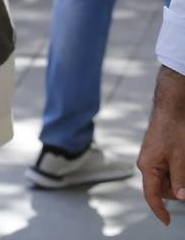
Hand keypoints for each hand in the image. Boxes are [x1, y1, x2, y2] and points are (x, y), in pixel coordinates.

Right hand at [140, 66, 184, 224]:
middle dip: (177, 190)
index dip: (159, 210)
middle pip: (162, 188)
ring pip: (168, 178)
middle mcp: (147, 163)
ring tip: (184, 160)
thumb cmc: (174, 128)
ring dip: (180, 178)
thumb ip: (180, 180)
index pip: (151, 195)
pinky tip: (183, 159)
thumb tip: (180, 198)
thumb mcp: (181, 157)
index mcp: (147, 166)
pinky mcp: (160, 151)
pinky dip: (179, 170)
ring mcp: (153, 157)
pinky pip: (169, 167)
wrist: (172, 106)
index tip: (166, 222)